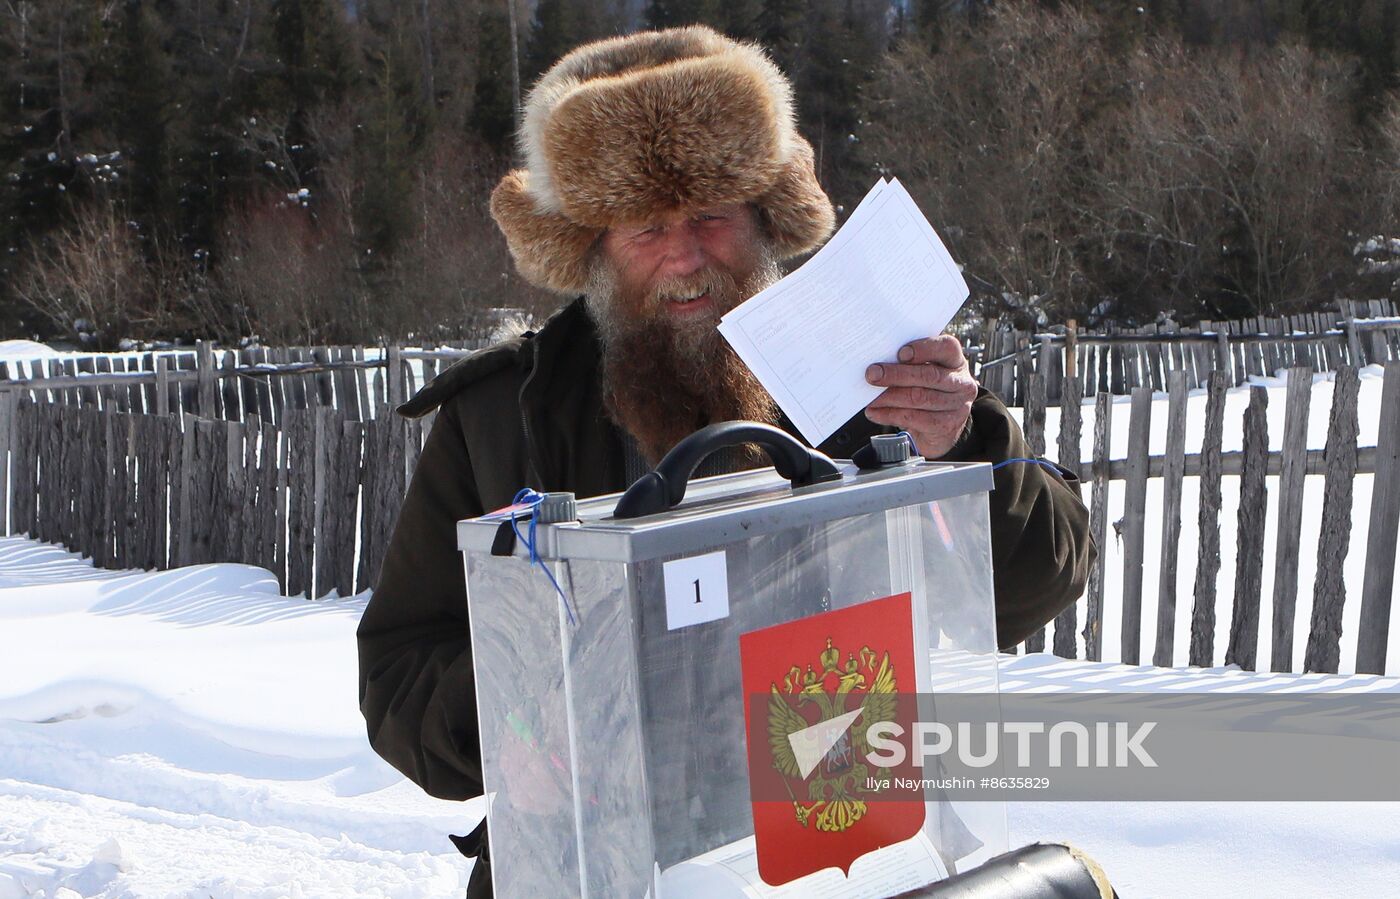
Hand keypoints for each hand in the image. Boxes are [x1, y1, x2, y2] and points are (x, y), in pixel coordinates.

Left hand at [864, 335, 977, 458]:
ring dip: (889, 397)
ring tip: (870, 397)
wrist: (939, 426)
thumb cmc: (927, 389)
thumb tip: (878, 364)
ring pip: (919, 398)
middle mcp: (961, 382)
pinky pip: (914, 418)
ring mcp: (957, 406)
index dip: (924, 349)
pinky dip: (890, 414)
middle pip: (929, 375)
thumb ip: (908, 363)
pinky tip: (874, 412)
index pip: (947, 347)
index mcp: (956, 361)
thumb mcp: (924, 371)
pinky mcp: (946, 426)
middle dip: (896, 374)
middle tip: (872, 374)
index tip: (900, 353)